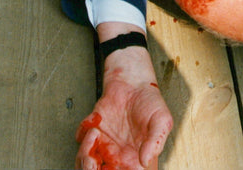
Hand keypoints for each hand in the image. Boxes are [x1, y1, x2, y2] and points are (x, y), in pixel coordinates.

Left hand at [76, 45, 172, 169]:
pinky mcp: (94, 131)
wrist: (134, 81)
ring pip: (85, 163)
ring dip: (83, 155)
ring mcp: (104, 144)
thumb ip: (155, 142)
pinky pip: (80, 142)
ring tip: (94, 136)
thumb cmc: (151, 102)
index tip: (112, 167)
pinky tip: (93, 125)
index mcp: (135, 160)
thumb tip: (145, 161)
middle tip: (94, 160)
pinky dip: (82, 136)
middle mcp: (118, 156)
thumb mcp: (162, 121)